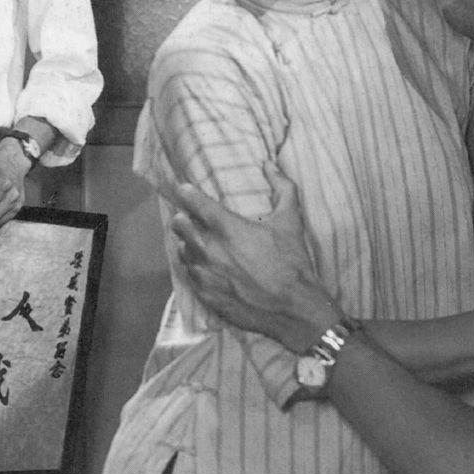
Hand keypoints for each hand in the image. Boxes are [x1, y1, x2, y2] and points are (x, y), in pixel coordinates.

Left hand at [167, 174, 338, 353]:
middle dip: (184, 219)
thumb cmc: (292, 263)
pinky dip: (194, 269)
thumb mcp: (291, 222)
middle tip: (190, 218)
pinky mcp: (207, 295)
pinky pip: (190, 276)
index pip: (196, 203)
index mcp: (228, 228)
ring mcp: (206, 274)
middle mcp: (210, 250)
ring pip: (182, 251)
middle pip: (180, 226)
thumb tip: (271, 165)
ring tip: (198, 244)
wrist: (293, 308)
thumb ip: (283, 188)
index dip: (187, 193)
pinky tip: (204, 267)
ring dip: (188, 245)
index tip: (184, 189)